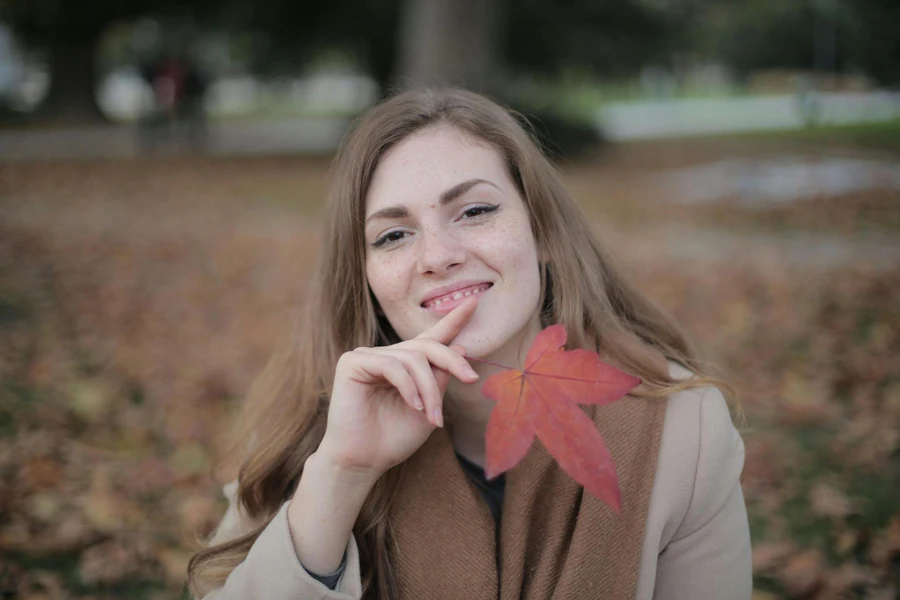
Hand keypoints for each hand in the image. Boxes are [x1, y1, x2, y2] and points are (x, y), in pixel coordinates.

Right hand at [317, 297, 478, 478]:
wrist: (363, 462)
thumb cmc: (392, 439)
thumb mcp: (429, 408)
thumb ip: (440, 379)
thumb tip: (459, 346)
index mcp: (406, 367)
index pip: (431, 339)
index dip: (452, 321)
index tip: (474, 302)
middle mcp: (388, 357)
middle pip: (427, 346)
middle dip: (452, 361)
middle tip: (471, 378)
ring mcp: (368, 357)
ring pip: (413, 358)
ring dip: (429, 389)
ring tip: (432, 417)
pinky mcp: (352, 363)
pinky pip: (392, 365)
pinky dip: (408, 386)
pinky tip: (413, 405)